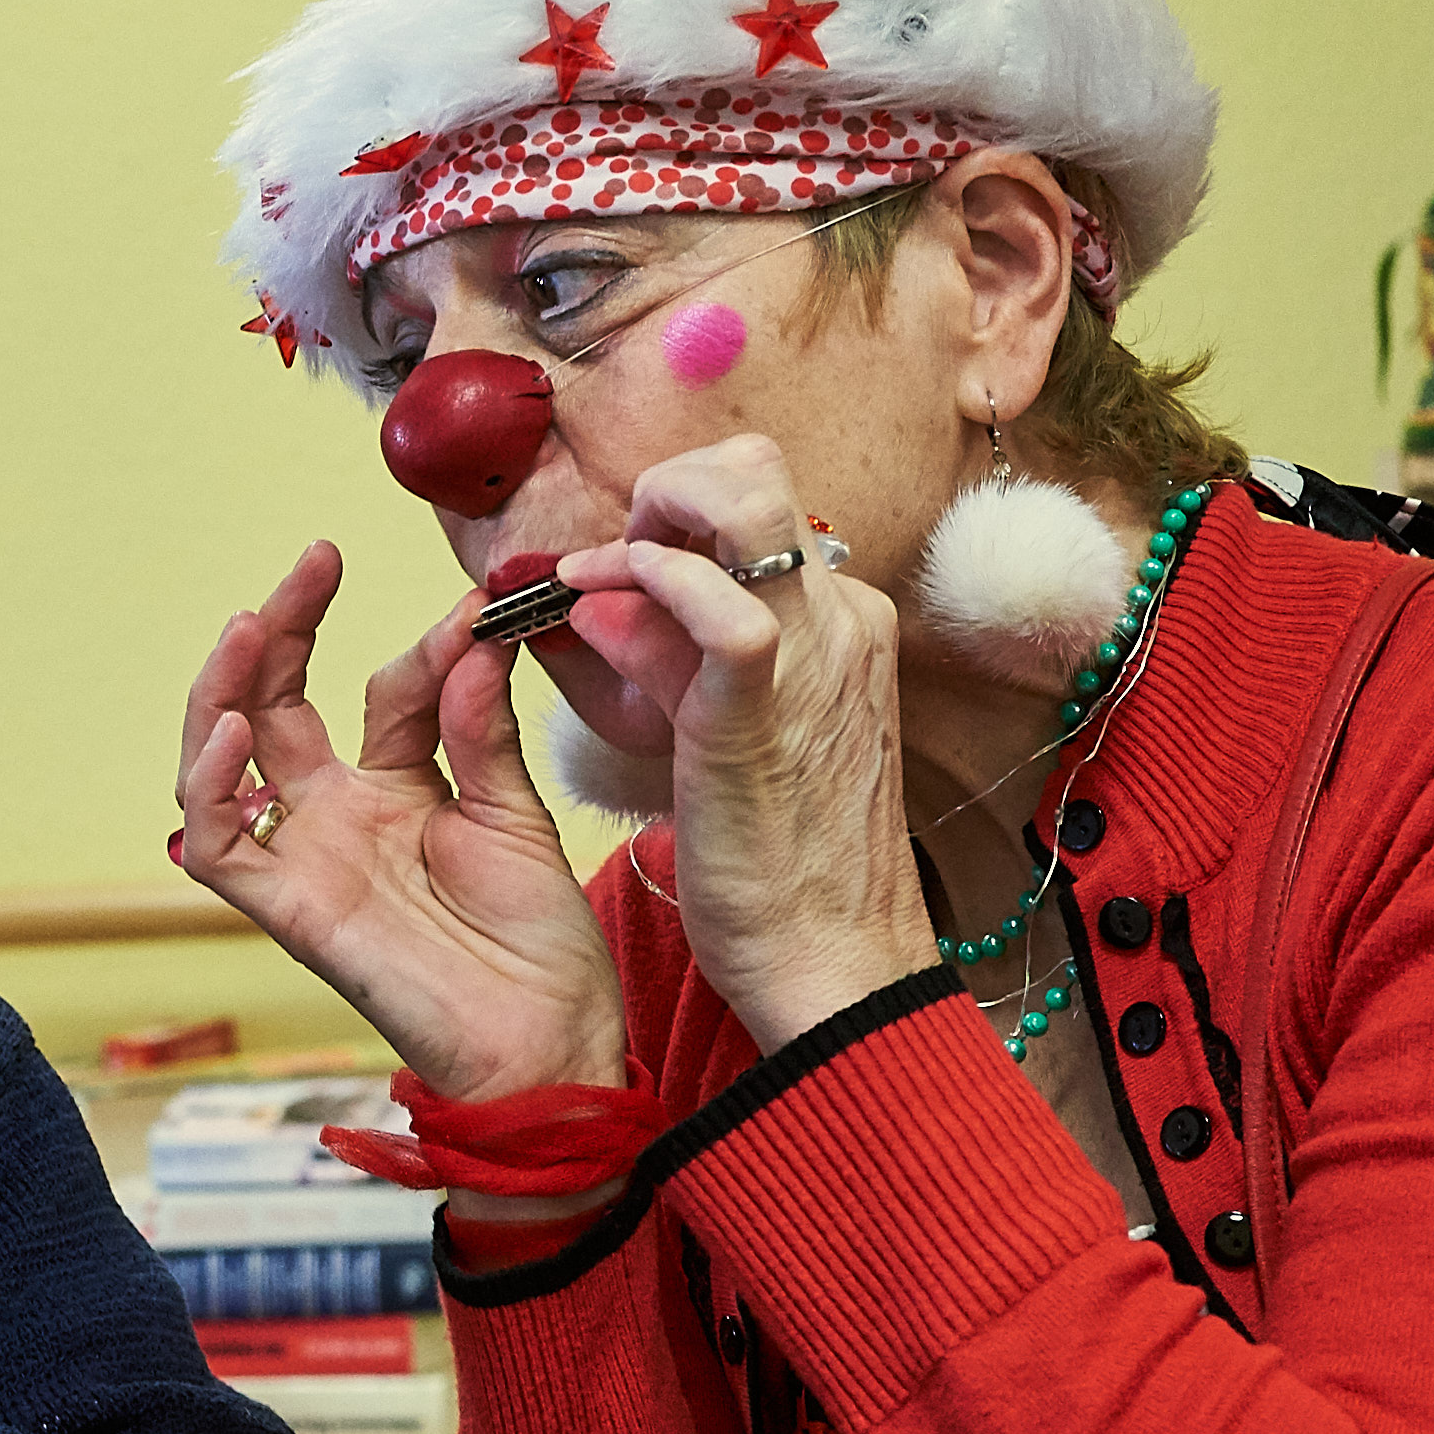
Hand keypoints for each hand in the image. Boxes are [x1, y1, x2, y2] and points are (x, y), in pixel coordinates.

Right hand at [174, 540, 630, 1099]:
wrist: (552, 1039)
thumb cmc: (541, 945)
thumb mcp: (516, 812)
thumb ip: (478, 727)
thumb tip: (468, 635)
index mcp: (398, 790)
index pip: (384, 689)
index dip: (424, 642)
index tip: (478, 608)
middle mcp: (338, 816)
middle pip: (277, 704)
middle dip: (285, 627)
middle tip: (311, 562)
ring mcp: (306, 858)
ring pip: (222, 760)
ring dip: (224, 689)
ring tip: (251, 624)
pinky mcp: (287, 909)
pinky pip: (214, 846)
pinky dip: (209, 786)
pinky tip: (235, 727)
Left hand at [536, 438, 929, 1049]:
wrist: (833, 959)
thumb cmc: (775, 862)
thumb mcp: (720, 732)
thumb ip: (664, 657)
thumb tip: (595, 601)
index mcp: (839, 625)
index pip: (761, 503)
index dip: (678, 509)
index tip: (621, 563)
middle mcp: (840, 621)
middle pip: (758, 474)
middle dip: (666, 490)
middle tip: (613, 560)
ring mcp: (817, 658)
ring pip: (749, 504)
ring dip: (649, 522)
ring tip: (593, 582)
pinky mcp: (771, 712)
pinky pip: (730, 613)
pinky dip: (657, 586)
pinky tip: (606, 609)